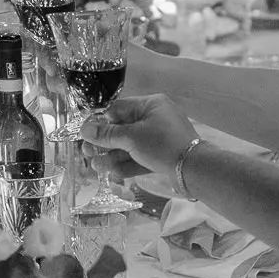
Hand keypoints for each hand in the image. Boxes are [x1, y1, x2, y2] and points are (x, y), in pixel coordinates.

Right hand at [81, 93, 195, 176]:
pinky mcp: (161, 156)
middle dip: (104, 143)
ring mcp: (159, 139)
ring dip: (111, 156)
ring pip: (129, 146)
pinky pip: (139, 157)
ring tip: (95, 166)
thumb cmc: (163, 145)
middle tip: (87, 152)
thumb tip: (84, 129)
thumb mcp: (132, 138)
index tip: (85, 133)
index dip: (100, 122)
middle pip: (122, 129)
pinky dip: (125, 164)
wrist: (194, 170)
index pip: (118, 109)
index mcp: (150, 105)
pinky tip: (111, 172)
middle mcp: (155, 119)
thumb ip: (107, 134)